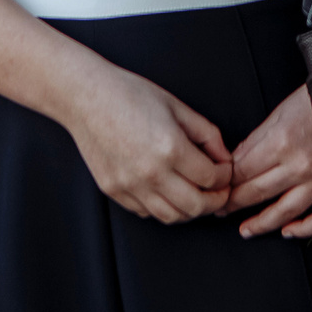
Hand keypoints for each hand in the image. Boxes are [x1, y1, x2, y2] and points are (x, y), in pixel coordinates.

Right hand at [62, 63, 231, 223]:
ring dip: (190, 210)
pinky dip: (162, 207)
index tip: (224, 170)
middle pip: (196, 206)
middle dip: (215, 200)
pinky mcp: (114, 191)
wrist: (86, 97)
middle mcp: (151, 172)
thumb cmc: (130, 94)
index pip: (211, 178)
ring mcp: (130, 186)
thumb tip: (224, 157)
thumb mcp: (177, 106)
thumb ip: (207, 133)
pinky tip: (167, 192)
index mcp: (171, 148)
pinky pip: (147, 212)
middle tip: (219, 191)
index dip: (224, 176)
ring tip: (195, 195)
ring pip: (171, 216)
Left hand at [223, 84, 311, 238]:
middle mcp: (299, 165)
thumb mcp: (280, 111)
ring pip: (284, 211)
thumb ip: (255, 140)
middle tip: (220, 209)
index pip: (242, 171)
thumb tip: (234, 162)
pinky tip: (288, 231)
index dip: (225, 182)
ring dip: (261, 224)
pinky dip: (304, 229)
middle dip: (234, 203)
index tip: (217, 187)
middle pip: (257, 192)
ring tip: (246, 229)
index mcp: (281, 142)